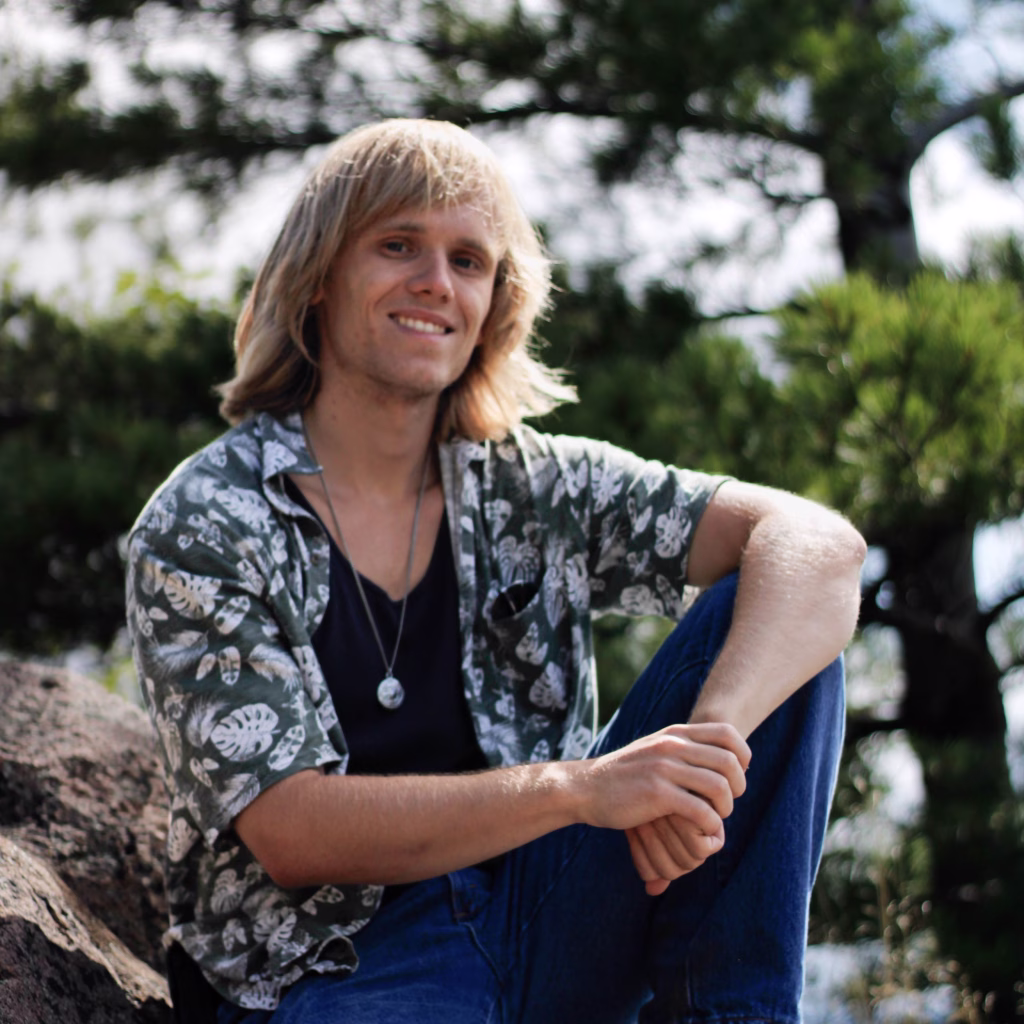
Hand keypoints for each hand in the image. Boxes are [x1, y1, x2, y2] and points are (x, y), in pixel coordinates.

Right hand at [574, 723, 749, 890]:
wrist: (586, 788)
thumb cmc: (625, 776)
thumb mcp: (655, 750)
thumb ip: (683, 748)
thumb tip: (721, 758)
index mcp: (674, 733)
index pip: (728, 734)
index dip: (743, 756)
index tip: (735, 776)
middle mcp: (672, 745)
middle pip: (729, 762)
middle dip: (738, 787)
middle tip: (726, 803)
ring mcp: (664, 768)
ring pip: (719, 787)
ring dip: (725, 809)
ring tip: (714, 818)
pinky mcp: (657, 794)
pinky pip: (702, 811)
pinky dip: (710, 826)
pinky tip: (702, 831)